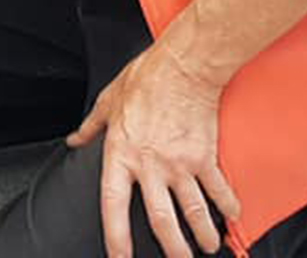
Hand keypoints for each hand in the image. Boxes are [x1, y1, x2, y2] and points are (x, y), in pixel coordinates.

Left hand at [68, 43, 241, 257]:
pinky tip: (232, 218)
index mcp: (121, 155)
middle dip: (172, 249)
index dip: (116, 237)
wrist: (182, 67)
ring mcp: (180, 164)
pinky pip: (219, 190)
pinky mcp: (205, 157)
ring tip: (207, 247)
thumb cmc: (144, 80)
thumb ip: (91, 127)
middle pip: (161, 220)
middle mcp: (150, 166)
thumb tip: (75, 139)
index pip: (113, 205)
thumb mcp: (107, 102)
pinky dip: (228, 207)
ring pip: (194, 213)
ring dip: (202, 236)